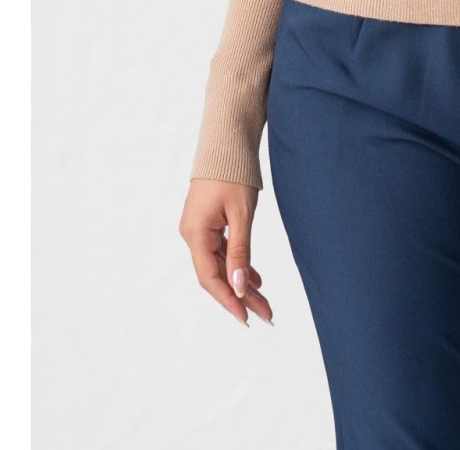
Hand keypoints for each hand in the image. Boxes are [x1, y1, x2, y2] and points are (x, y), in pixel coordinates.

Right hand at [179, 179, 273, 325]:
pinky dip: (237, 263)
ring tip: (264, 301)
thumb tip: (239, 287)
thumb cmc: (234, 173)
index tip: (248, 318)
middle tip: (266, 315)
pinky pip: (221, 250)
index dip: (229, 299)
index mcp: (195, 233)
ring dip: (241, 281)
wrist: (227, 142)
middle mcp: (192, 234)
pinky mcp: (207, 223)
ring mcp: (199, 229)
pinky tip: (254, 278)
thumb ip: (240, 251)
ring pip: (220, 264)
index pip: (210, 277)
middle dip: (241, 295)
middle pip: (216, 274)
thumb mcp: (241, 214)